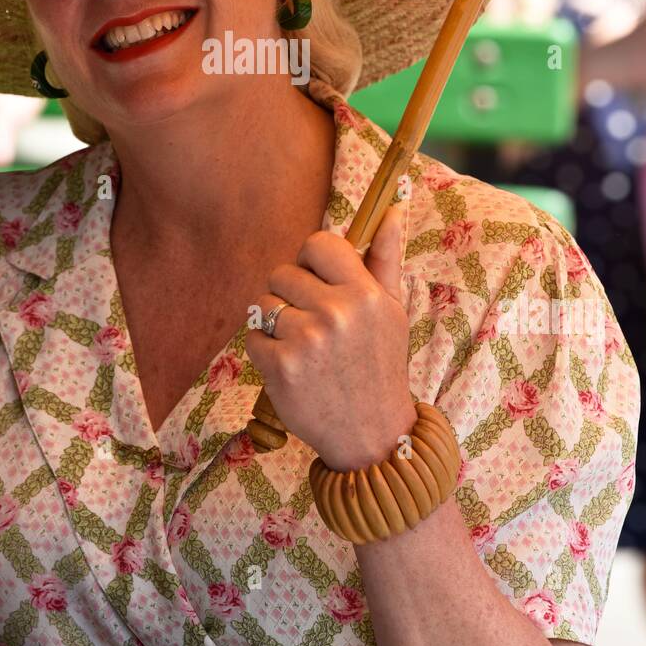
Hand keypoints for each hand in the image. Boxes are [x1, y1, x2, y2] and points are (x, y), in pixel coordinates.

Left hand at [246, 203, 414, 471]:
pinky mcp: (280, 367)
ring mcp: (307, 340)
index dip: (311, 261)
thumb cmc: (380, 367)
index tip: (318, 283)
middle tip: (313, 325)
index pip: (317, 243)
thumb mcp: (393, 311)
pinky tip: (290, 367)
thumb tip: (392, 209)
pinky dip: (264, 350)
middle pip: (283, 272)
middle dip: (291, 296)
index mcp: (366, 293)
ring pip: (263, 303)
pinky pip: (252, 336)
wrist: (372, 436)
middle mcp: (337, 312)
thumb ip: (386, 258)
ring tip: (303, 348)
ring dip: (275, 323)